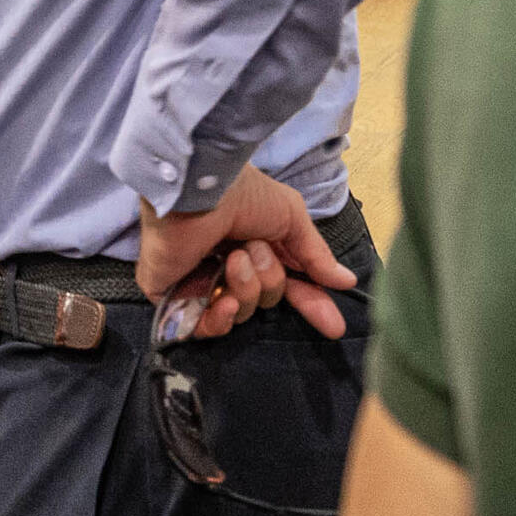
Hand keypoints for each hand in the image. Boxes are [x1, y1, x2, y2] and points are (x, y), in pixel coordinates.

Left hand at [136, 164, 356, 339]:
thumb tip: (345, 282)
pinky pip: (202, 326)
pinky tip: (224, 301)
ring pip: (240, 311)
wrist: (199, 188)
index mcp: (255, 246)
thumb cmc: (242, 194)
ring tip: (234, 257)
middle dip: (270, 279)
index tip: (334, 327)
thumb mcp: (291, 217)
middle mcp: (227, 264)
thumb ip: (314, 254)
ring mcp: (197, 279)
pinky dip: (219, 319)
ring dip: (246, 287)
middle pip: (265, 300)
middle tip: (253, 248)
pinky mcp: (170, 292)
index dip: (310, 305)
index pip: (287, 285)